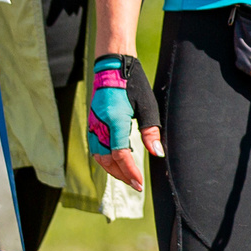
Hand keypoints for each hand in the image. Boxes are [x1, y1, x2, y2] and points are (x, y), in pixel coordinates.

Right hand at [88, 53, 164, 189]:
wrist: (112, 66)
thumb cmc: (132, 84)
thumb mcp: (147, 107)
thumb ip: (150, 132)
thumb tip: (157, 154)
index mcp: (114, 121)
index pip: (120, 156)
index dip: (130, 172)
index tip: (139, 183)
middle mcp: (100, 126)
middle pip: (107, 160)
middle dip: (121, 175)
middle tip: (136, 184)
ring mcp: (93, 125)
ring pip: (99, 156)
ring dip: (113, 168)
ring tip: (128, 174)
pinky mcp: (92, 123)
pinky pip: (96, 147)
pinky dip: (107, 157)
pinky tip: (120, 157)